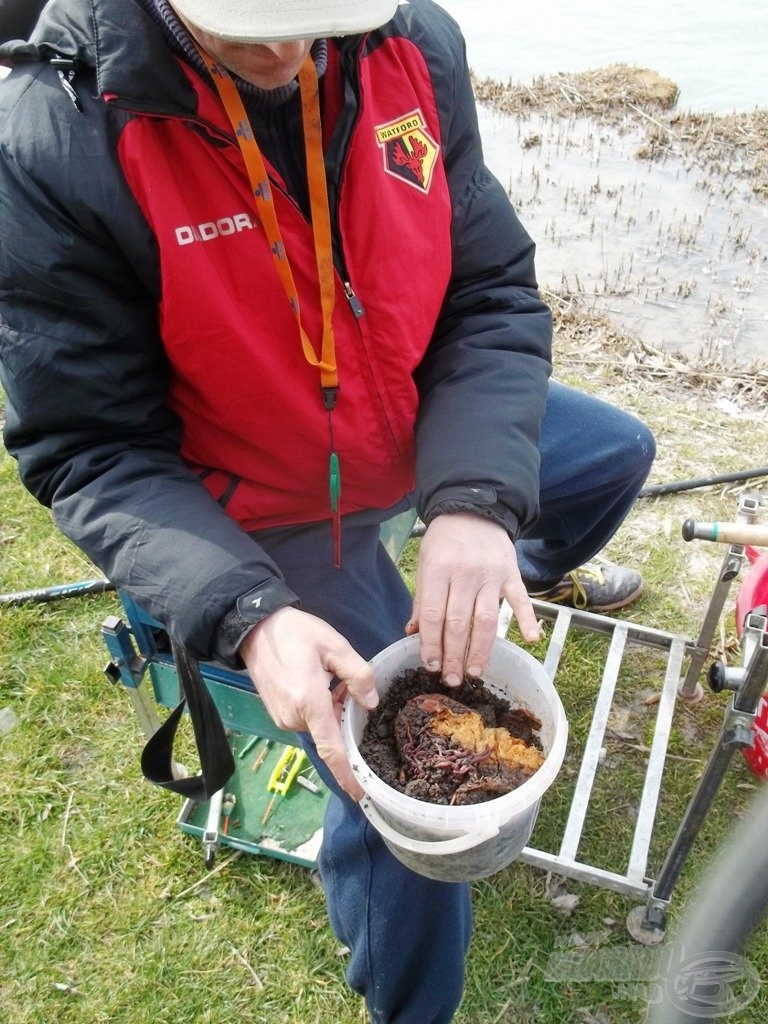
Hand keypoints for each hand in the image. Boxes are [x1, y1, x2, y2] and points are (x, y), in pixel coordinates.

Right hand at [239, 606, 377, 798]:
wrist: (255, 628)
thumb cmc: (295, 633)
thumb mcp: (334, 645)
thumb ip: (357, 674)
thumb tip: (370, 703)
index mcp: (309, 703)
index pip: (332, 749)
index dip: (347, 774)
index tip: (361, 793)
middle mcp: (294, 718)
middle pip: (332, 732)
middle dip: (346, 718)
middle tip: (348, 686)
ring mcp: (283, 718)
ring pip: (321, 725)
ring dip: (333, 711)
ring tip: (330, 677)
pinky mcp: (278, 715)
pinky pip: (308, 720)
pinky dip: (320, 709)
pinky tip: (319, 683)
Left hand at [406, 513, 539, 686]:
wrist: (473, 509)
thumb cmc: (445, 540)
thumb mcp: (426, 563)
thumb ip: (423, 599)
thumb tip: (412, 632)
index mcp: (439, 571)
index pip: (434, 615)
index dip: (431, 644)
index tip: (430, 666)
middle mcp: (465, 574)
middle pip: (459, 623)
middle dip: (454, 656)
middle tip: (451, 680)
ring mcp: (491, 575)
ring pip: (486, 619)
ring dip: (480, 649)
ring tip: (475, 672)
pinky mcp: (511, 574)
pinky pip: (521, 599)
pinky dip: (527, 619)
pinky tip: (531, 639)